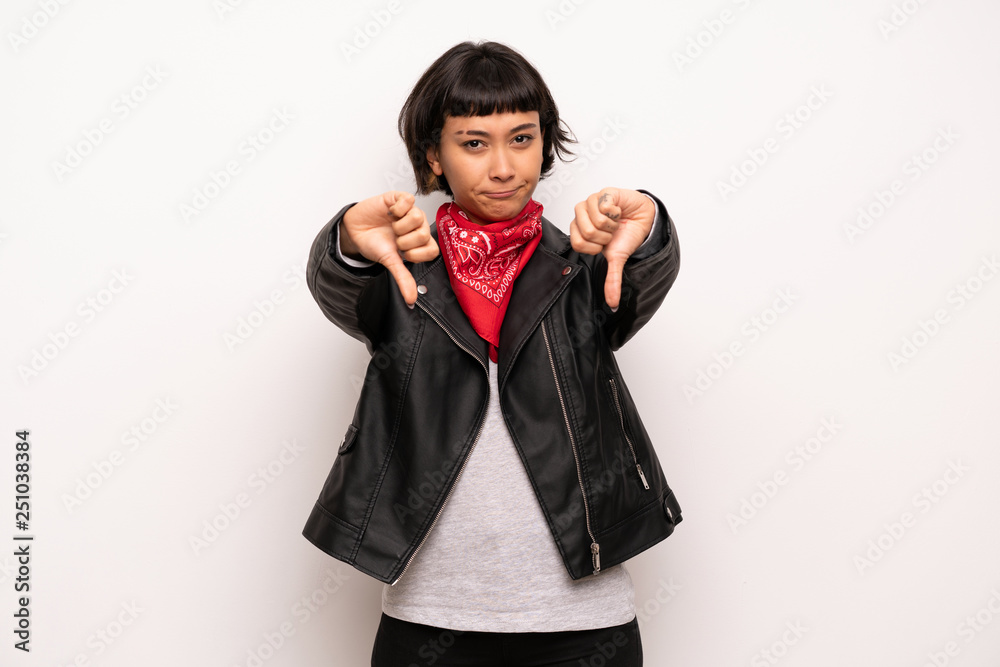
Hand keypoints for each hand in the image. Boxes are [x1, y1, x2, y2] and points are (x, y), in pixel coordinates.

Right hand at [340, 191, 438, 305]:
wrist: (355, 230)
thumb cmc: (375, 244)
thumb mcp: (389, 262)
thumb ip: (403, 278)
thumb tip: (411, 300)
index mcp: (420, 242)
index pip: (433, 250)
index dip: (415, 254)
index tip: (402, 253)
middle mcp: (419, 226)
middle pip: (424, 234)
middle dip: (404, 241)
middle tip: (394, 239)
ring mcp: (411, 211)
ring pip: (418, 217)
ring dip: (399, 225)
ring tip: (391, 226)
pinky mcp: (400, 198)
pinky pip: (409, 200)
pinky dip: (397, 209)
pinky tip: (390, 213)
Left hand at [569, 187, 654, 309]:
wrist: (643, 218)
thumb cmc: (626, 234)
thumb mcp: (618, 259)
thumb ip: (612, 280)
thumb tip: (613, 305)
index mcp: (578, 230)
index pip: (577, 243)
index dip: (595, 247)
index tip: (604, 244)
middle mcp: (581, 215)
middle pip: (586, 232)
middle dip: (605, 236)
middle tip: (611, 232)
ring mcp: (591, 202)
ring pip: (596, 219)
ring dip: (612, 224)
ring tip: (616, 222)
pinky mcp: (603, 192)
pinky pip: (605, 205)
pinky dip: (617, 211)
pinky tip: (619, 211)